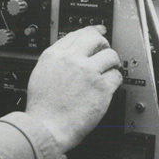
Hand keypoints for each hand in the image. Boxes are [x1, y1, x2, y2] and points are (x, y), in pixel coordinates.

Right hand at [24, 25, 122, 151]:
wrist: (46, 127)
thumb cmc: (42, 107)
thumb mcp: (41, 74)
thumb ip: (57, 61)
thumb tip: (71, 54)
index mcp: (54, 55)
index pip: (77, 34)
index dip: (91, 31)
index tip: (99, 31)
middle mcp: (72, 60)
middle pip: (96, 39)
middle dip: (103, 44)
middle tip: (105, 52)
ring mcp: (88, 72)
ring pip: (111, 55)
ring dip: (112, 63)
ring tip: (109, 71)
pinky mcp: (102, 87)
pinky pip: (117, 75)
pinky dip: (116, 80)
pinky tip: (110, 85)